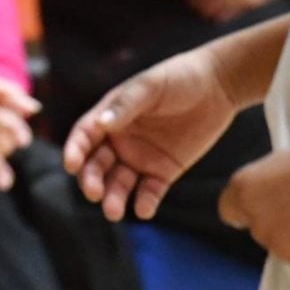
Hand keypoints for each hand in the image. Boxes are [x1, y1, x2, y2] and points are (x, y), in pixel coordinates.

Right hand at [63, 47, 238, 222]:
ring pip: (120, 183)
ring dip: (114, 197)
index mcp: (110, 115)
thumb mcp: (150, 87)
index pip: (85, 136)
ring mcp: (141, 157)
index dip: (75, 150)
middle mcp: (120, 139)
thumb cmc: (178, 77)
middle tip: (94, 193)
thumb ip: (126, 106)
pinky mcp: (164, 171)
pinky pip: (150, 191)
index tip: (71, 165)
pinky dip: (144, 202)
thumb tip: (100, 124)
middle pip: (98, 164)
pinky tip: (144, 210)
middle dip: (92, 180)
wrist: (218, 86)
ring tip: (114, 212)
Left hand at [220, 146, 289, 265]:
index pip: (228, 211)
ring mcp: (268, 236)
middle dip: (272, 223)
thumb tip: (264, 195)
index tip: (260, 211)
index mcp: (240, 188)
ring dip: (289, 236)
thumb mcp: (273, 166)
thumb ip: (262, 185)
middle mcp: (249, 214)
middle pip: (256, 228)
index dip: (245, 212)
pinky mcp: (289, 253)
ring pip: (276, 242)